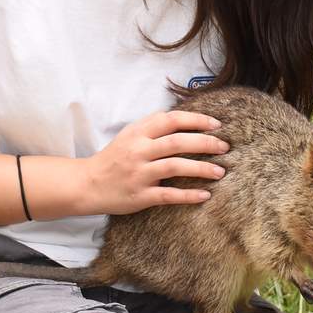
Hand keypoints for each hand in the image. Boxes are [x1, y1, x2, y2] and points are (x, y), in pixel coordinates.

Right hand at [82, 109, 229, 214]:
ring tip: (221, 171)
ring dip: (202, 168)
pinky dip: (189, 195)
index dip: (196, 120)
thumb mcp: (129, 134)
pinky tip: (206, 195)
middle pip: (177, 142)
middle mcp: (139, 151)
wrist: (87, 184)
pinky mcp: (140, 196)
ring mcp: (139, 174)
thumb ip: (152, 125)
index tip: (217, 124)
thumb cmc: (114, 158)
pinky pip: (168, 195)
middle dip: (205, 143)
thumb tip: (182, 116)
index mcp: (138, 133)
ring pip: (175, 167)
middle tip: (225, 147)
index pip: (171, 120)